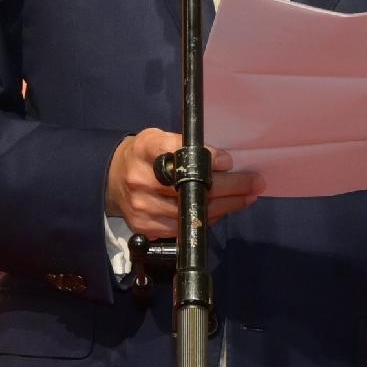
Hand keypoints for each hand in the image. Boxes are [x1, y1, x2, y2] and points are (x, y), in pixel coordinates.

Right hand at [110, 130, 260, 238]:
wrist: (111, 181)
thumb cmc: (143, 157)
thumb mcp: (157, 138)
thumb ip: (183, 145)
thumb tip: (222, 162)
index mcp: (145, 149)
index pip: (179, 152)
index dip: (206, 158)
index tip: (228, 161)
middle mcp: (141, 178)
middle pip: (193, 186)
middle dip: (231, 186)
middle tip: (254, 182)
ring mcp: (143, 207)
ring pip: (194, 211)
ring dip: (226, 205)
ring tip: (246, 197)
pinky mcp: (146, 228)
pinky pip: (185, 227)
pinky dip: (208, 218)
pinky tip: (222, 210)